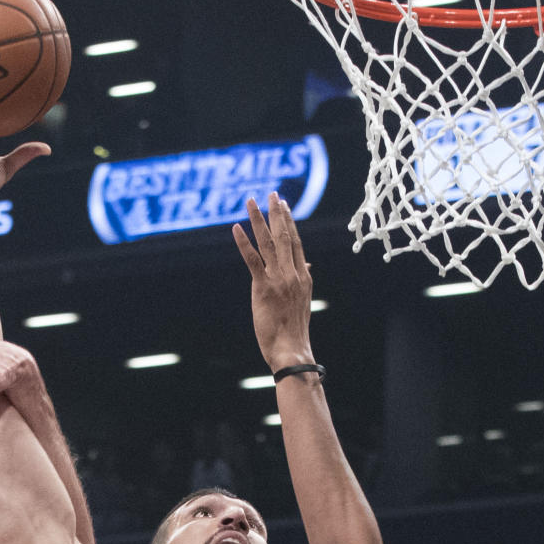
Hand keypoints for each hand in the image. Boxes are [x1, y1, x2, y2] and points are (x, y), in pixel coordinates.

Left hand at [233, 193, 315, 371]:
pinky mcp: (263, 288)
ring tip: (251, 201)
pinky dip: (244, 242)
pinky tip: (236, 227)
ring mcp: (279, 280)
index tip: (283, 205)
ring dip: (258, 220)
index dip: (289, 222)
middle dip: (277, 213)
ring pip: (268, 243)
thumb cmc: (294, 331)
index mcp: (303, 277)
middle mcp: (293, 274)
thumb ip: (302, 281)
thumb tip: (306, 267)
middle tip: (271, 193)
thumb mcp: (302, 302)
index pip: (295, 242)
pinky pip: (252, 260)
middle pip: (283, 236)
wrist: (291, 349)